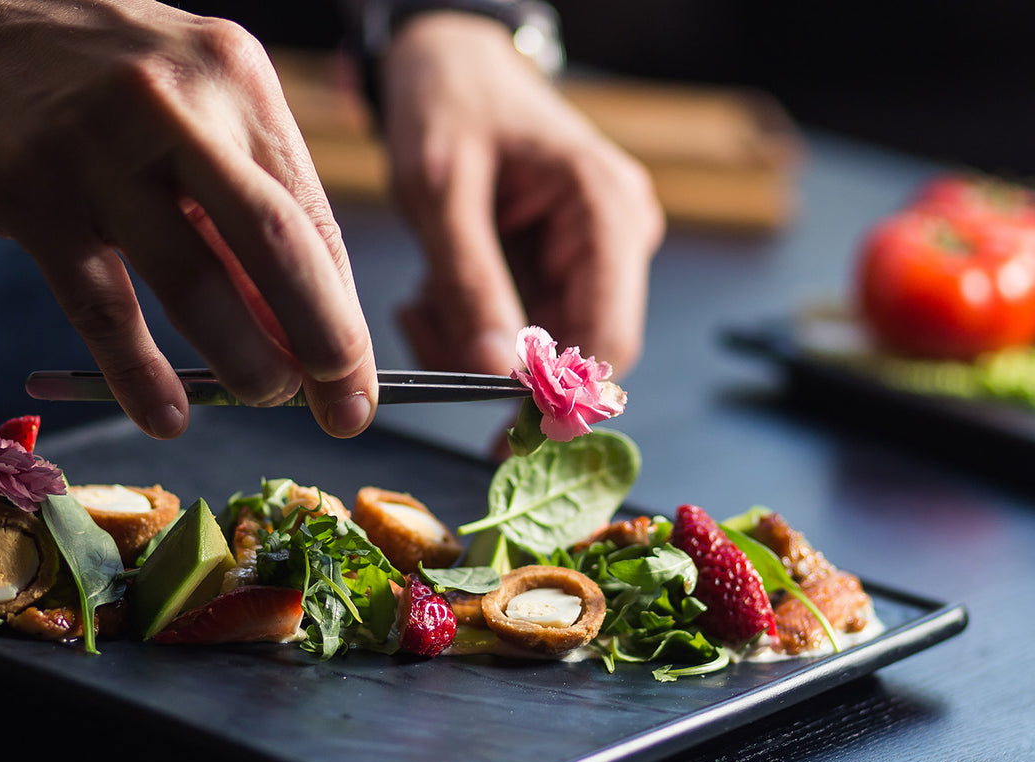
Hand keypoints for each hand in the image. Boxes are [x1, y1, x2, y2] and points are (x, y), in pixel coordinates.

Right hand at [0, 0, 376, 437]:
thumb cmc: (87, 82)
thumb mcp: (185, 106)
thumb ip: (234, 204)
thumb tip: (291, 327)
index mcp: (236, 78)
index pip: (312, 215)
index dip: (342, 310)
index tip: (356, 379)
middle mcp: (180, 102)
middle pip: (277, 243)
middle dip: (324, 340)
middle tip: (344, 410)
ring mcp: (102, 143)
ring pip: (195, 280)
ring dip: (241, 360)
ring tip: (262, 400)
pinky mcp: (32, 189)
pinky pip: (102, 305)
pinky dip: (140, 372)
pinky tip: (166, 415)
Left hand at [379, 12, 661, 378]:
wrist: (445, 63)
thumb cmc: (448, 104)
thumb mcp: (441, 191)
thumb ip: (469, 281)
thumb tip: (495, 370)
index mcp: (605, 211)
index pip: (609, 340)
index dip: (555, 395)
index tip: (490, 424)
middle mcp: (614, 239)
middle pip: (572, 353)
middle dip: (493, 362)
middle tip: (423, 329)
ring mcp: (589, 255)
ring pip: (537, 349)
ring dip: (470, 343)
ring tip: (420, 298)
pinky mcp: (556, 266)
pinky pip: (518, 328)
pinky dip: (468, 325)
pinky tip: (432, 292)